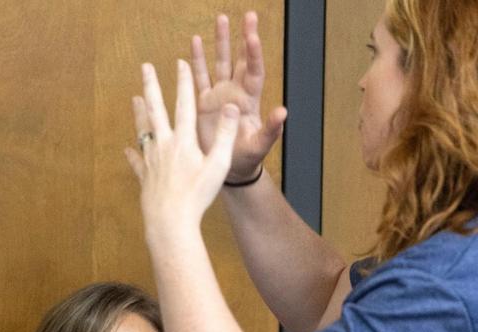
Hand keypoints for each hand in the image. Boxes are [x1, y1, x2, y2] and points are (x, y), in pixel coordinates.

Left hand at [124, 61, 239, 236]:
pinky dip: (133, 154)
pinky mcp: (145, 177)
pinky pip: (137, 162)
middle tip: (145, 68)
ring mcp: (151, 161)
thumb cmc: (197, 195)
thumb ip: (224, 135)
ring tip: (135, 99)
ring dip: (139, 113)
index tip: (181, 63)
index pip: (184, 104)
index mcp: (183, 141)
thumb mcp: (218, 164)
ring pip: (143, 131)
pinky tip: (128, 149)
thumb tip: (230, 107)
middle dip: (151, 86)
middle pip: (156, 110)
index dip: (183, 82)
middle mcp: (164, 146)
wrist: (171, 221)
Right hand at [192, 12, 286, 182]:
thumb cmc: (246, 160)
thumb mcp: (260, 146)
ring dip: (219, 42)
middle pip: (239, 59)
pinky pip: (199, 77)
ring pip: (219, 63)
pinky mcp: (202, 103)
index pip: (253, 71)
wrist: (228, 170)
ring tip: (220, 19)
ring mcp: (219, 96)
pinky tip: (195, 42)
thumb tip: (283, 111)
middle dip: (242, 37)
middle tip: (248, 15)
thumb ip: (271, 130)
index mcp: (249, 101)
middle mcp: (235, 93)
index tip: (252, 36)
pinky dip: (196, 61)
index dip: (254, 54)